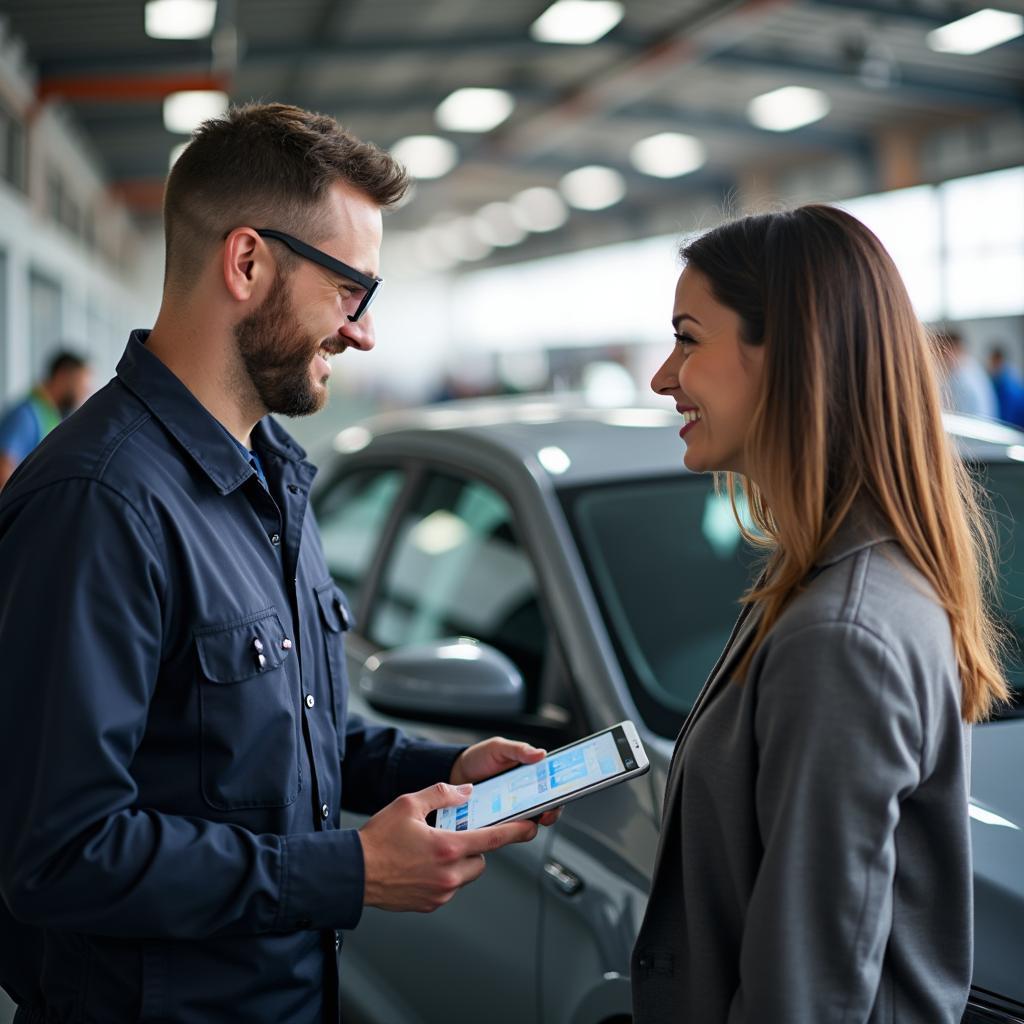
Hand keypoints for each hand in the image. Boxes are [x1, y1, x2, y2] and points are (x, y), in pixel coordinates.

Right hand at [358, 782, 538, 912]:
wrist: (353, 873)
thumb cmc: (377, 840)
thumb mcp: (408, 804)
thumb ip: (442, 794)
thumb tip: (465, 792)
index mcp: (447, 847)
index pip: (492, 839)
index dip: (516, 832)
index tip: (530, 827)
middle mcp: (448, 874)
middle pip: (481, 859)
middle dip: (474, 846)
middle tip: (452, 835)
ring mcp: (440, 892)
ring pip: (466, 874)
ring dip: (459, 862)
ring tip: (431, 850)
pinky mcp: (430, 904)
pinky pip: (449, 887)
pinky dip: (444, 876)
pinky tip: (421, 866)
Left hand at [450, 737, 561, 827]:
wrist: (454, 773)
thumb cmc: (479, 758)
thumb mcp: (499, 748)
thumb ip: (518, 749)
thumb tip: (541, 753)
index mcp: (531, 775)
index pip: (553, 786)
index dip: (561, 792)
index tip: (561, 795)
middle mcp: (525, 795)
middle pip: (547, 808)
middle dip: (551, 812)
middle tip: (545, 812)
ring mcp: (512, 810)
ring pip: (530, 823)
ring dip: (530, 823)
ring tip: (522, 818)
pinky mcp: (498, 823)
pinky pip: (508, 831)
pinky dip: (509, 830)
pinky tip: (505, 824)